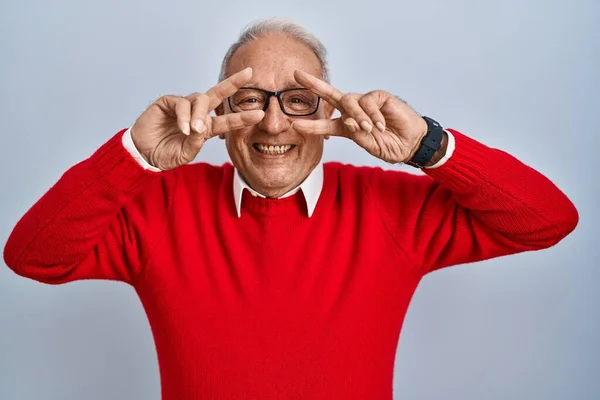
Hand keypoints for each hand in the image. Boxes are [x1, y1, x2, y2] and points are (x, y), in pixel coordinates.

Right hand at [131, 68, 264, 169]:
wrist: (144, 154)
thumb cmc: (166, 154)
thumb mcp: (185, 154)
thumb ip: (196, 143)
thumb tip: (203, 127)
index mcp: (206, 127)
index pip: (227, 119)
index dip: (243, 117)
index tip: (260, 114)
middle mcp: (197, 113)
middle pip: (218, 94)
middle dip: (233, 83)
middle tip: (249, 73)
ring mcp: (183, 106)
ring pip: (200, 100)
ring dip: (200, 114)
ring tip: (195, 131)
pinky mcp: (168, 102)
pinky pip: (181, 104)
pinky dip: (185, 116)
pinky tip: (184, 128)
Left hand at [291, 70, 428, 163]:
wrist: (410, 144)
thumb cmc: (388, 144)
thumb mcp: (366, 143)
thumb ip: (352, 132)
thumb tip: (345, 120)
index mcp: (347, 124)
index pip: (326, 121)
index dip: (311, 125)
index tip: (294, 125)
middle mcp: (354, 110)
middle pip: (330, 95)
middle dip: (313, 84)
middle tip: (296, 75)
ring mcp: (366, 102)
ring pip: (349, 101)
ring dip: (357, 117)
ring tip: (369, 129)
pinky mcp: (379, 96)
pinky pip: (368, 102)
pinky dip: (373, 115)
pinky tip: (381, 125)